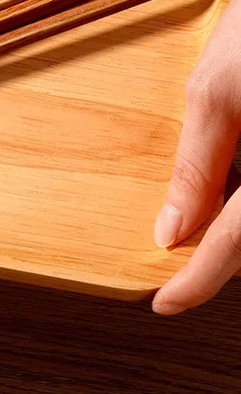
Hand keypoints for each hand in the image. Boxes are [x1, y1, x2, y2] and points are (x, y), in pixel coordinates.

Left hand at [152, 0, 240, 313]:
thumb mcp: (217, 88)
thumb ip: (197, 164)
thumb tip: (169, 229)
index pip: (235, 247)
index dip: (196, 282)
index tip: (160, 304)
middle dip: (214, 252)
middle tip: (169, 263)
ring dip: (230, 221)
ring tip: (189, 219)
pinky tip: (222, 181)